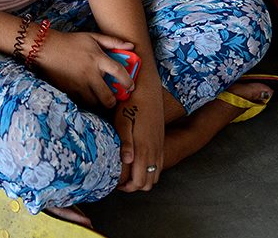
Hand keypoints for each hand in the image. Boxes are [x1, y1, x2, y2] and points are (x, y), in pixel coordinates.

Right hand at [36, 30, 135, 110]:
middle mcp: (90, 74)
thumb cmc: (71, 41)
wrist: (46, 48)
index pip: (119, 72)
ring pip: (94, 102)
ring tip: (98, 97)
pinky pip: (81, 101)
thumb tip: (131, 46)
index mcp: (98, 59)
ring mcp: (79, 84)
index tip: (131, 87)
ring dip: (98, 102)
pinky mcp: (69, 90)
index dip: (128, 82)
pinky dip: (85, 100)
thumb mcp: (92, 37)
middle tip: (112, 99)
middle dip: (112, 102)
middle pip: (108, 97)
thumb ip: (112, 41)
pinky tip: (85, 95)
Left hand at [114, 74, 165, 191]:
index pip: (140, 181)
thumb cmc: (131, 105)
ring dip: (143, 179)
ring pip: (156, 175)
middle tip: (120, 182)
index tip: (116, 184)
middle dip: (135, 186)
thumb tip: (126, 161)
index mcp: (144, 149)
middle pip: (149, 183)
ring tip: (128, 174)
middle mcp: (154, 151)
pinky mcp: (160, 141)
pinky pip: (159, 164)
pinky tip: (138, 163)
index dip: (128, 187)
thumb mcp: (123, 122)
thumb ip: (125, 143)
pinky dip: (150, 171)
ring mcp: (159, 147)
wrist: (147, 90)